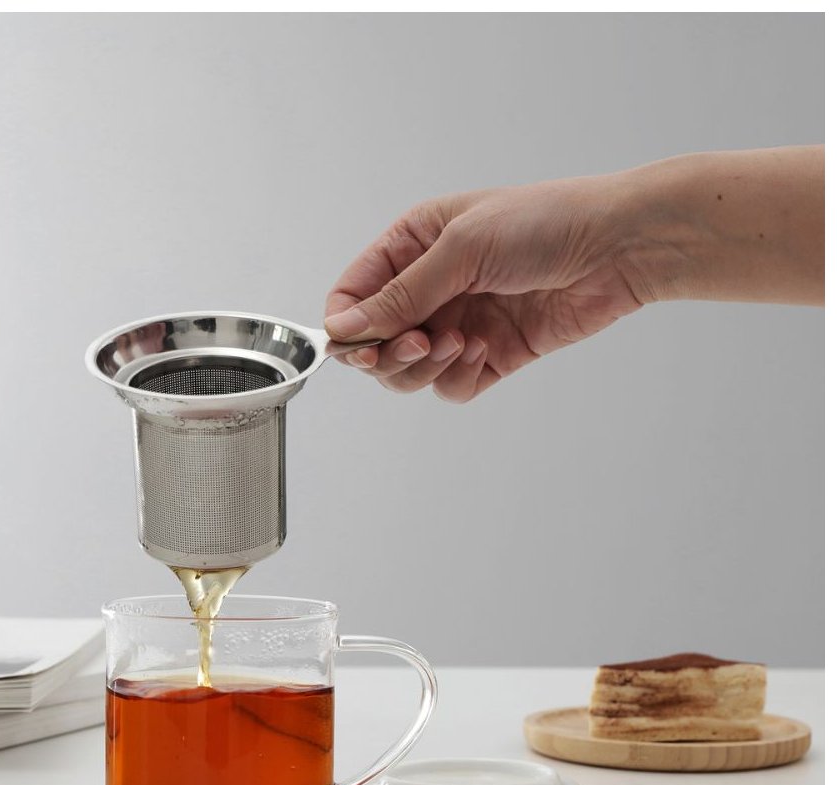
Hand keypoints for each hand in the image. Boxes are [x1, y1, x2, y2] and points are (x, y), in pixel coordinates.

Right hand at [324, 177, 644, 402]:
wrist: (617, 247)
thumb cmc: (544, 223)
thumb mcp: (461, 249)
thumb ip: (400, 295)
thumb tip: (342, 328)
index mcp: (411, 246)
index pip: (352, 296)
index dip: (347, 326)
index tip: (358, 346)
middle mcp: (429, 288)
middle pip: (375, 344)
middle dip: (388, 353)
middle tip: (419, 342)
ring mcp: (457, 323)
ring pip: (409, 371)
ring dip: (425, 366)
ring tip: (458, 343)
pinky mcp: (488, 355)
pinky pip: (450, 386)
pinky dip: (459, 377)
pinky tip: (484, 351)